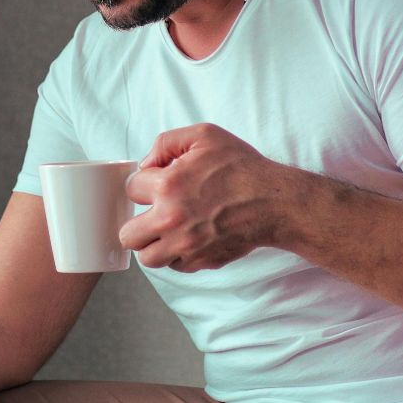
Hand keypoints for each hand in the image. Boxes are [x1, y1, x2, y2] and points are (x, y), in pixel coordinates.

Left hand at [119, 123, 300, 271]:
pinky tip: (189, 238)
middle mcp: (171, 220)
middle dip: (137, 222)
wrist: (274, 202)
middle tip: (154, 214)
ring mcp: (185, 246)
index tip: (158, 184)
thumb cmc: (241, 167)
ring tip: (167, 231)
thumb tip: (145, 164)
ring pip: (147, 258)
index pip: (131, 190)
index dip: (143, 184)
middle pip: (127, 235)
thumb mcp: (204, 135)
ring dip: (153, 244)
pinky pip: (174, 266)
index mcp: (168, 186)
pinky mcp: (200, 261)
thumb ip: (166, 143)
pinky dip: (177, 255)